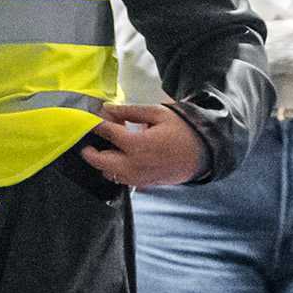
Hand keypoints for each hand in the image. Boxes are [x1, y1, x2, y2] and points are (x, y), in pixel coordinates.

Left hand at [81, 103, 207, 188]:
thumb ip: (130, 111)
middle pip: (99, 160)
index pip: (106, 133)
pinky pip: (120, 178)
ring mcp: (137, 177)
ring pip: (108, 172)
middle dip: (90, 150)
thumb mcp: (157, 113)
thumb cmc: (182, 129)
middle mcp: (133, 164)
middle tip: (89, 140)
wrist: (203, 153)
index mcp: (137, 144)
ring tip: (109, 146)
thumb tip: (107, 109)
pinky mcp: (142, 184)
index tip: (89, 118)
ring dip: (103, 160)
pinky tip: (121, 156)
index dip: (95, 124)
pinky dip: (115, 168)